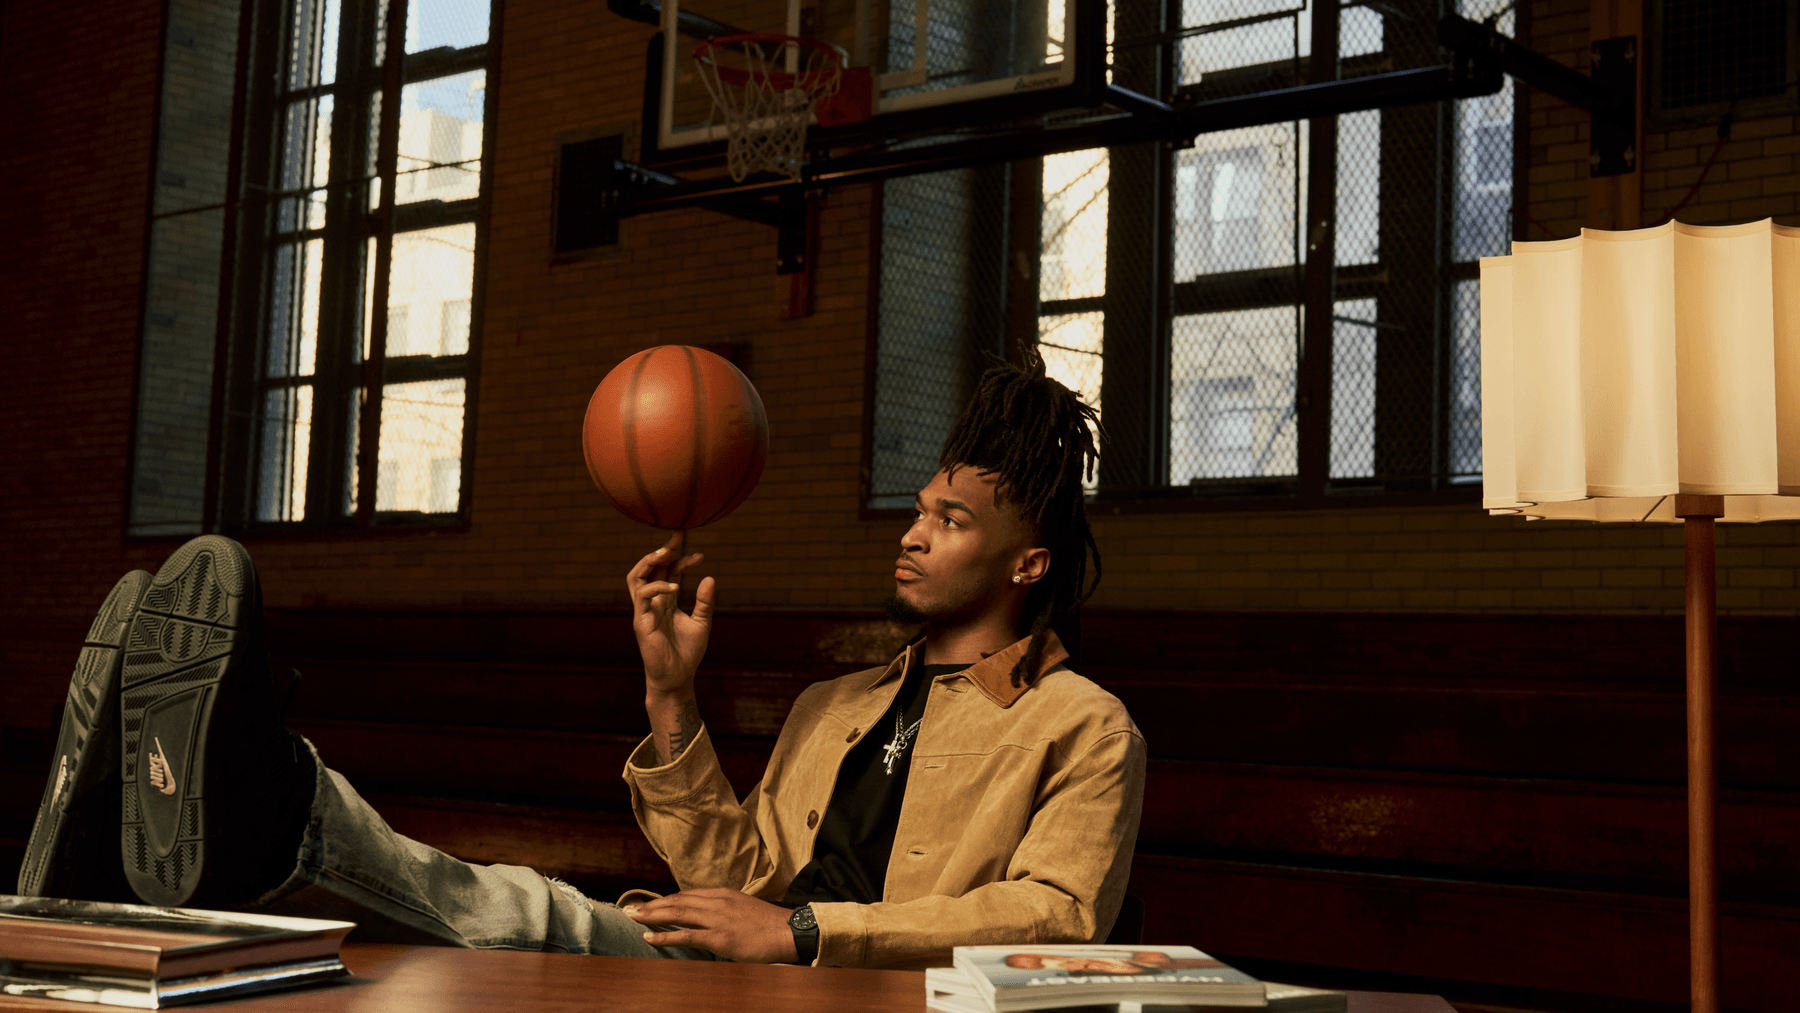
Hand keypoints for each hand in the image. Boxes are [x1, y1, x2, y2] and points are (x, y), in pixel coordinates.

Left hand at [623, 888, 799, 963]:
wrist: (788, 931)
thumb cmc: (768, 924)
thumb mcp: (743, 909)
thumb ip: (724, 911)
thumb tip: (708, 918)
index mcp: (722, 894)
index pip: (685, 895)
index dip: (664, 900)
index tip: (648, 904)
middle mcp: (716, 902)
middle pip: (676, 901)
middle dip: (650, 905)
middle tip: (628, 909)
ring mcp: (717, 919)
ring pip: (677, 913)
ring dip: (651, 916)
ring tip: (632, 918)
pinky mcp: (720, 937)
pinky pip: (686, 935)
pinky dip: (665, 935)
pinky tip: (649, 937)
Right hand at [627, 531, 713, 697]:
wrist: (677, 678)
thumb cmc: (687, 652)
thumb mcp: (702, 623)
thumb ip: (705, 601)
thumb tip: (710, 577)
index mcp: (666, 601)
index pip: (669, 572)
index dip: (682, 560)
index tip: (700, 556)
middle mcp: (653, 602)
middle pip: (649, 568)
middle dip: (661, 550)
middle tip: (678, 535)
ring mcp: (644, 611)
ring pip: (636, 577)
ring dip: (649, 562)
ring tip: (665, 552)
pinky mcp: (641, 622)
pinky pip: (642, 596)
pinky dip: (657, 587)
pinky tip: (675, 586)